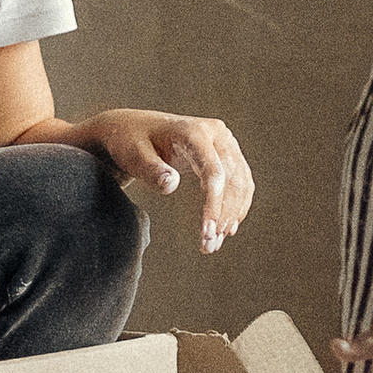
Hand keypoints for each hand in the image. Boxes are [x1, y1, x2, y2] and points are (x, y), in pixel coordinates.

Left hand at [88, 110, 253, 253]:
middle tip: (211, 244)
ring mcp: (224, 143)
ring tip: (216, 242)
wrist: (133, 129)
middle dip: (225, 214)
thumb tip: (171, 185)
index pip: (214, 170)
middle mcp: (216, 134)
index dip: (214, 204)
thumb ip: (151, 169)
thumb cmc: (130, 141)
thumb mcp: (134, 154)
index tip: (207, 231)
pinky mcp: (226, 155)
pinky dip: (236, 207)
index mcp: (194, 131)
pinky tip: (226, 228)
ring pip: (241, 182)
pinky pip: (240, 182)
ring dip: (233, 214)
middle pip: (233, 178)